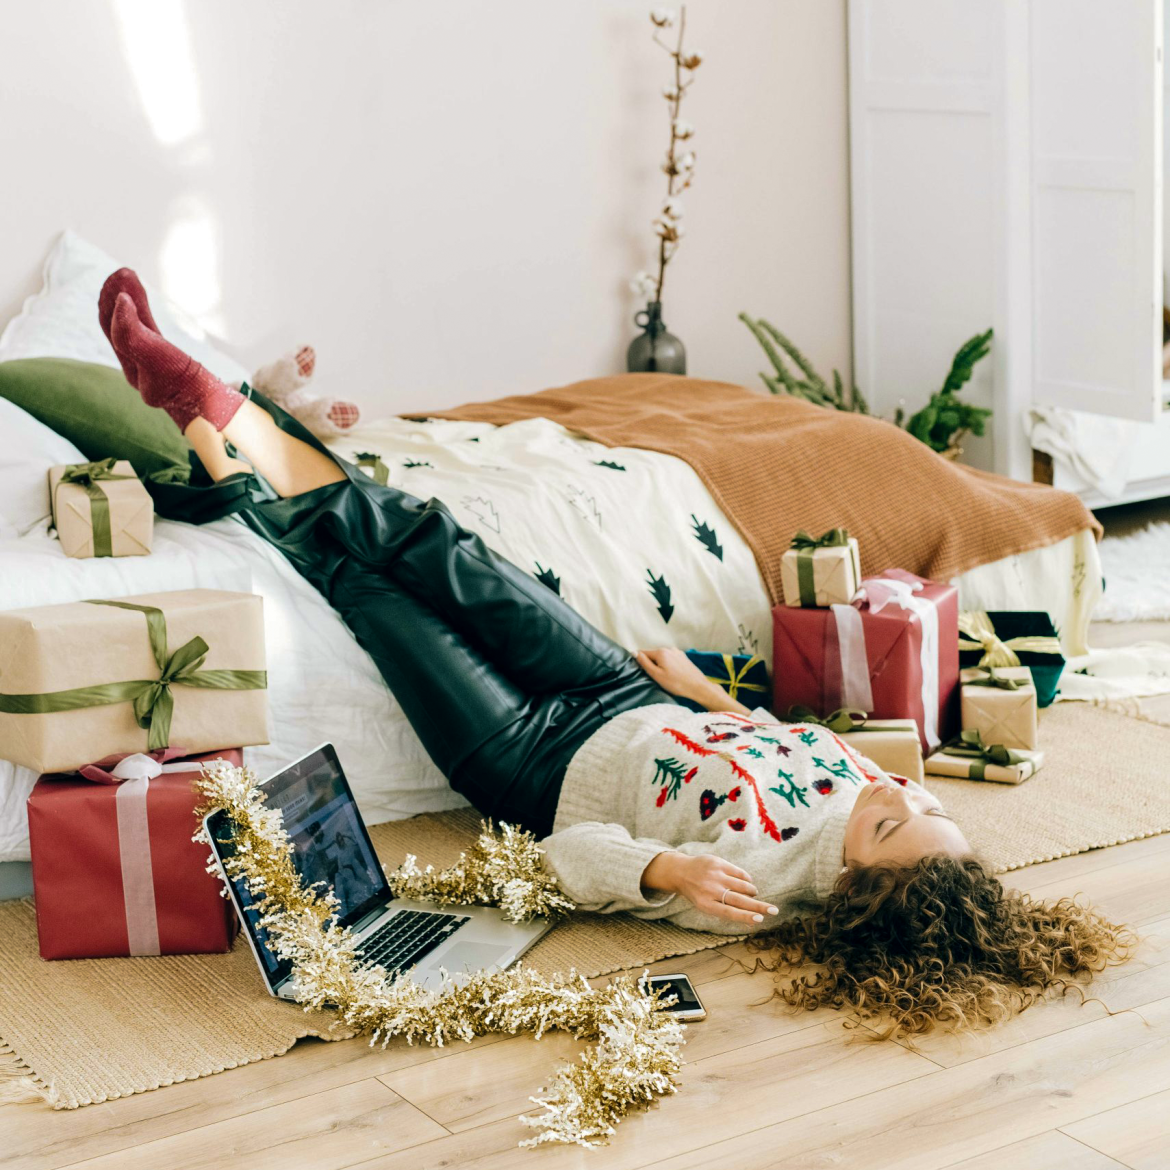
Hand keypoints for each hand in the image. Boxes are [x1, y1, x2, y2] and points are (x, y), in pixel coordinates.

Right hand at [635, 647, 709, 701]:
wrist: (698, 687)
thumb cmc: (676, 683)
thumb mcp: (656, 675)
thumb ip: (644, 663)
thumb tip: (634, 652)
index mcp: (661, 652)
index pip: (643, 653)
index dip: (641, 662)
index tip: (645, 673)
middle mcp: (669, 648)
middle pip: (653, 655)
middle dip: (651, 664)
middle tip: (656, 678)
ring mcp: (677, 652)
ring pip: (662, 658)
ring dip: (660, 665)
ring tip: (666, 678)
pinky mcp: (683, 657)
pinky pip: (670, 660)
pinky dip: (668, 666)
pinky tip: (673, 675)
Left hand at [643, 852, 778, 924]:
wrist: (681, 872)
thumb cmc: (699, 894)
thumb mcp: (707, 905)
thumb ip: (726, 910)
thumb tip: (753, 918)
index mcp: (706, 904)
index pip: (729, 913)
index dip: (745, 916)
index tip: (760, 920)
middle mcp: (710, 890)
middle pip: (739, 900)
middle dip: (759, 906)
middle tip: (774, 911)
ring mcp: (714, 875)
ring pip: (742, 885)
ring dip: (752, 891)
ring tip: (754, 894)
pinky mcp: (717, 862)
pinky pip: (739, 873)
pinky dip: (746, 879)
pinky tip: (747, 883)